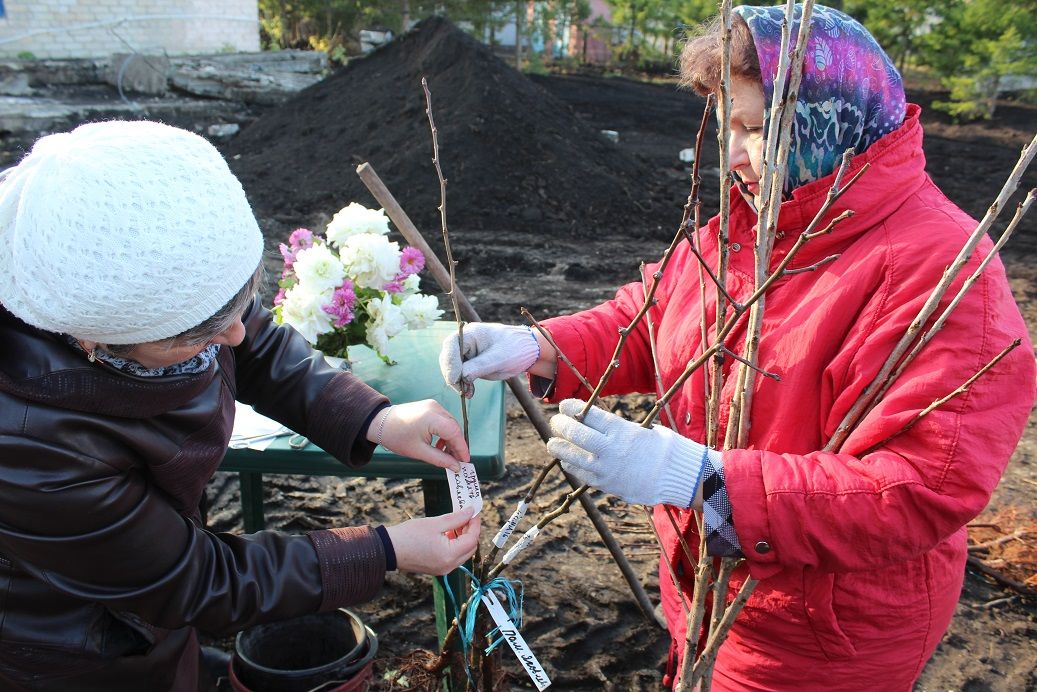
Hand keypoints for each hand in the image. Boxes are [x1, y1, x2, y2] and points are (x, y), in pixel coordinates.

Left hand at [369, 400, 469, 471]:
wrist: (380, 423)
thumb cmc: (397, 437)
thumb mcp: (419, 452)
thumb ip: (440, 459)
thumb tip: (456, 467)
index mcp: (431, 418)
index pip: (455, 432)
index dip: (462, 448)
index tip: (465, 462)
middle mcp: (435, 408)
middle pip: (454, 428)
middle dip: (457, 445)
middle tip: (456, 462)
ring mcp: (433, 405)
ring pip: (450, 424)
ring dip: (451, 440)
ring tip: (446, 455)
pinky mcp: (430, 406)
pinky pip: (444, 420)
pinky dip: (445, 433)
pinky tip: (439, 445)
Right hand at [386, 508, 480, 574]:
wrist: (388, 550)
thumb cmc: (409, 535)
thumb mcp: (435, 523)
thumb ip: (456, 518)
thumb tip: (470, 512)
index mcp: (449, 555)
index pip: (472, 539)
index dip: (475, 524)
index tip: (473, 511)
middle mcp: (449, 566)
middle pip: (470, 548)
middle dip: (471, 531)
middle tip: (467, 515)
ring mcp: (443, 569)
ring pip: (463, 553)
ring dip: (463, 538)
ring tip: (457, 522)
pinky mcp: (437, 568)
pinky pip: (453, 557)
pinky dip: (455, 545)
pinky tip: (448, 532)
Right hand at [439, 323, 540, 397]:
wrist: (526, 351)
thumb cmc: (515, 348)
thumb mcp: (499, 358)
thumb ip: (480, 366)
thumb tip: (461, 376)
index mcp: (470, 333)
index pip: (451, 345)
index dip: (449, 363)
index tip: (454, 379)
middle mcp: (464, 341)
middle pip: (447, 358)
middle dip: (452, 375)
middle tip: (461, 390)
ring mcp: (466, 353)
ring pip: (452, 368)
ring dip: (457, 382)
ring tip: (468, 393)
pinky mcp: (469, 364)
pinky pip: (460, 375)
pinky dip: (463, 384)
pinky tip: (470, 392)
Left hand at [547, 398, 718, 507]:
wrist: (679, 477)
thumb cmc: (665, 448)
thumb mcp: (644, 429)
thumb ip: (618, 427)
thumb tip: (594, 421)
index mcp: (621, 430)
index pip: (587, 415)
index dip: (571, 408)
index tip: (564, 405)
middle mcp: (611, 449)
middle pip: (575, 434)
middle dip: (561, 426)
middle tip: (555, 422)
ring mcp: (606, 469)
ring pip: (571, 457)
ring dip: (559, 448)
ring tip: (553, 443)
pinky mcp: (606, 485)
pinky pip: (581, 474)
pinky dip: (572, 465)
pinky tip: (568, 460)